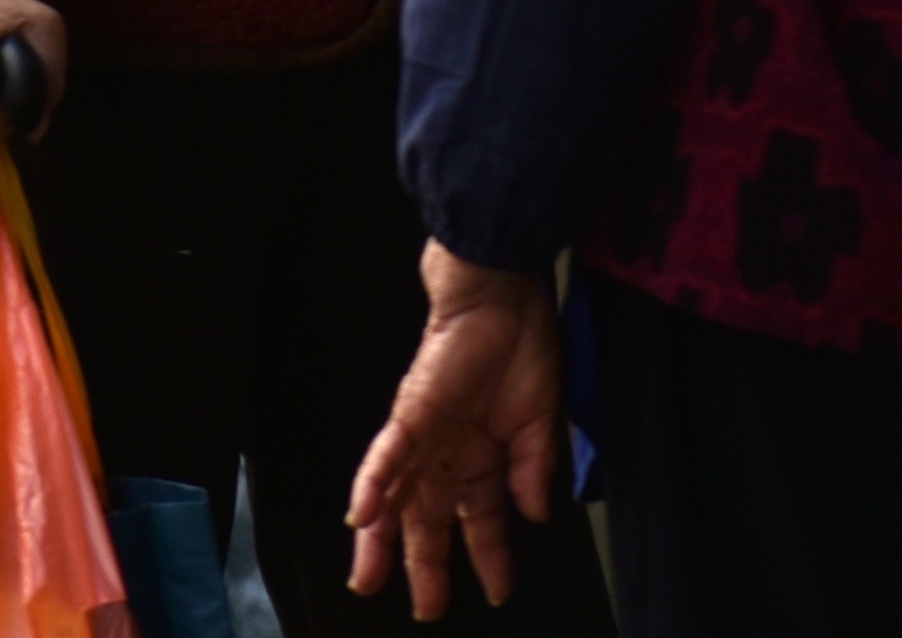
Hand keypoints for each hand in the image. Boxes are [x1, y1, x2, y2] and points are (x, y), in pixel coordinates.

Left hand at [347, 247, 566, 621]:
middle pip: (428, 520)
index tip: (496, 592)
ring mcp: (425, 437)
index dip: (489, 557)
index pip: (481, 522)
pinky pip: (387, 455)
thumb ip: (532, 470)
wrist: (507, 295)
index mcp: (484, 459)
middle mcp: (449, 455)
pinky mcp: (411, 413)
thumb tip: (535, 515)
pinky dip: (374, 485)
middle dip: (423, 566)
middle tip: (424, 608)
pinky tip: (362, 516)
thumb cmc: (524, 346)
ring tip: (367, 578)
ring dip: (379, 539)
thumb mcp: (539, 422)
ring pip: (395, 497)